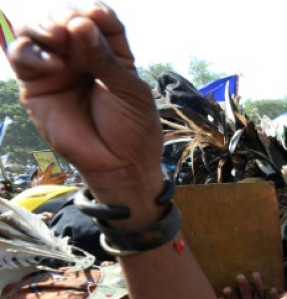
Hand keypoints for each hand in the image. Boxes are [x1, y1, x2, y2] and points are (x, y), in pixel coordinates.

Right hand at [10, 5, 161, 184]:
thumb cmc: (133, 128)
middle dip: (66, 15)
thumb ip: (105, 59)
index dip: (96, 11)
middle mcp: (80, 54)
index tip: (97, 13)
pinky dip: (32, 52)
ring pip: (38, 29)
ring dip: (45, 25)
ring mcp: (56, 67)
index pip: (100, 19)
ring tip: (60, 37)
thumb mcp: (128, 91)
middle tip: (75, 26)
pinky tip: (55, 64)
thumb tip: (80, 23)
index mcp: (110, 51)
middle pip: (65, 17)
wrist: (120, 165)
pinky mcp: (35, 84)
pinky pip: (22, 55)